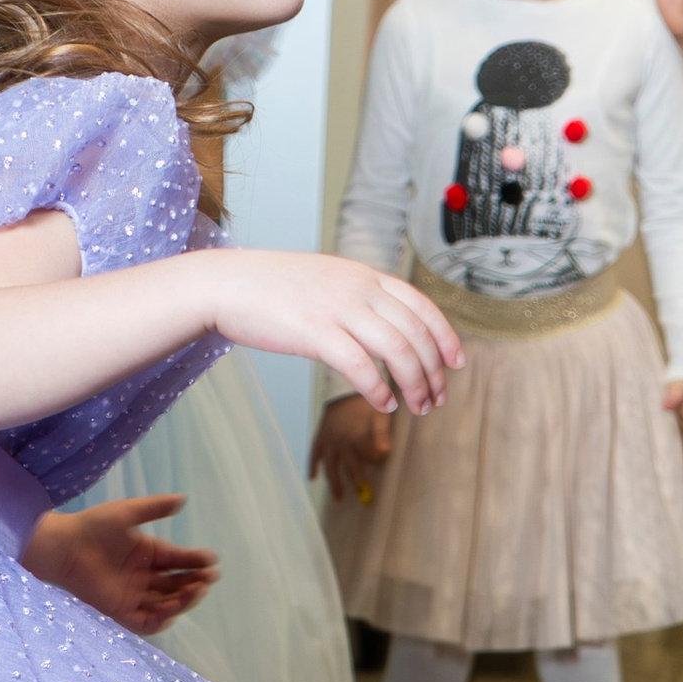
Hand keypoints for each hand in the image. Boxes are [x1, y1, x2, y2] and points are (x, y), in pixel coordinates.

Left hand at [24, 495, 218, 632]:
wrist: (64, 547)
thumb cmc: (93, 526)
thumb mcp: (127, 512)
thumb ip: (155, 508)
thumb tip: (182, 499)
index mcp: (148, 553)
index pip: (178, 560)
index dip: (195, 561)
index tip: (211, 559)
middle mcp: (144, 576)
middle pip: (177, 584)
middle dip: (195, 582)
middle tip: (208, 578)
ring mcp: (133, 595)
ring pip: (166, 604)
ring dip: (184, 600)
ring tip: (195, 590)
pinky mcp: (120, 611)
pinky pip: (147, 622)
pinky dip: (161, 619)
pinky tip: (172, 608)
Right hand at [193, 248, 460, 415]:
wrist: (225, 283)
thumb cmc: (271, 288)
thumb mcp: (325, 280)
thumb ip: (355, 296)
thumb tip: (383, 324)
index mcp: (364, 274)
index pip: (421, 305)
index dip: (445, 336)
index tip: (456, 363)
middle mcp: (358, 288)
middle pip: (415, 332)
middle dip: (434, 371)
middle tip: (436, 399)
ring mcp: (338, 308)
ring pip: (398, 351)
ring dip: (415, 384)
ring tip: (417, 407)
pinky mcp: (315, 332)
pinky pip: (362, 366)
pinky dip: (380, 389)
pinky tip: (385, 403)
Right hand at [311, 392, 392, 501]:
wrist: (343, 388)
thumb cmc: (364, 402)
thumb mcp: (379, 414)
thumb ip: (382, 434)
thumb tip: (386, 452)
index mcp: (357, 436)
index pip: (369, 458)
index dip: (377, 461)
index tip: (383, 462)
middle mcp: (341, 442)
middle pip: (350, 467)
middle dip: (357, 481)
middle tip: (364, 496)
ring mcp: (329, 441)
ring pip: (330, 466)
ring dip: (334, 482)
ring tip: (339, 497)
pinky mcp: (320, 437)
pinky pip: (314, 454)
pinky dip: (312, 466)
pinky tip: (311, 478)